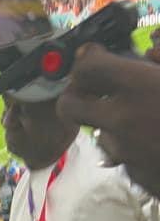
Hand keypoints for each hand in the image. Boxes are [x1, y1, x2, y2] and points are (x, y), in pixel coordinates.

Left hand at [58, 44, 159, 196]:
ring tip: (137, 119)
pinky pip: (120, 155)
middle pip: (69, 106)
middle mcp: (122, 119)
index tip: (93, 60)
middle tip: (87, 91)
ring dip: (109, 124)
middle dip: (73, 96)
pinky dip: (130, 146)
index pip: (87, 67)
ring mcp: (124, 150)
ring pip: (97, 132)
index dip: (86, 61)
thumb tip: (150, 48)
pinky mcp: (132, 173)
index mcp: (138, 86)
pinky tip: (152, 141)